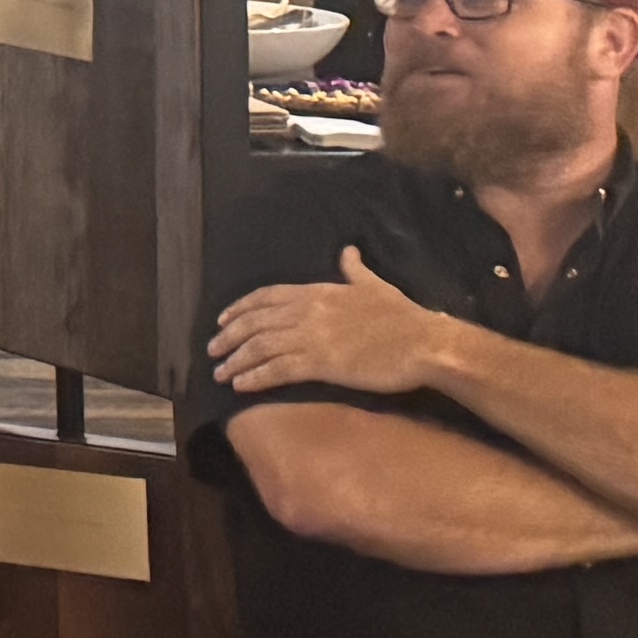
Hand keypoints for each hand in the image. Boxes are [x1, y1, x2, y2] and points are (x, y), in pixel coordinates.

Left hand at [210, 248, 462, 402]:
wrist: (425, 342)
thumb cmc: (403, 316)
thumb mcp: (375, 285)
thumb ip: (354, 270)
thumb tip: (348, 251)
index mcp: (317, 292)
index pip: (265, 297)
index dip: (240, 309)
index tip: (222, 321)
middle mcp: (307, 312)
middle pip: (255, 323)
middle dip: (229, 337)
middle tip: (212, 350)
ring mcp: (313, 338)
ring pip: (261, 348)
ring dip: (236, 361)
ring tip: (220, 373)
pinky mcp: (322, 364)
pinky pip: (278, 370)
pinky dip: (256, 377)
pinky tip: (241, 386)